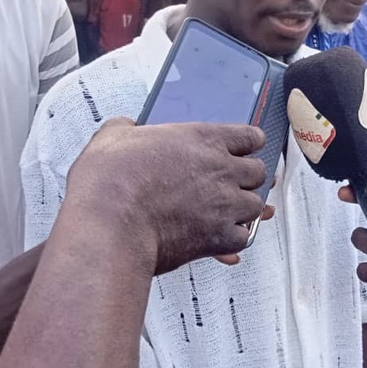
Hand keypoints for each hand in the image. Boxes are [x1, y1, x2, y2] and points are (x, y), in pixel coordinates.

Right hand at [67, 119, 267, 274]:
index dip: (247, 144)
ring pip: (255, 205)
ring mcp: (225, 203)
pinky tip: (219, 238)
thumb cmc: (110, 182)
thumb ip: (127, 128)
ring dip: (243, 209)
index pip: (249, 136)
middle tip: (232, 184)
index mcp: (202, 139)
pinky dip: (233, 239)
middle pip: (258, 171)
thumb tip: (126, 128)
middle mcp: (221, 169)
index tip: (243, 150)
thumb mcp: (112, 137)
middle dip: (247, 178)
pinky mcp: (219, 237)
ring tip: (226, 213)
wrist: (108, 224)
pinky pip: (243, 238)